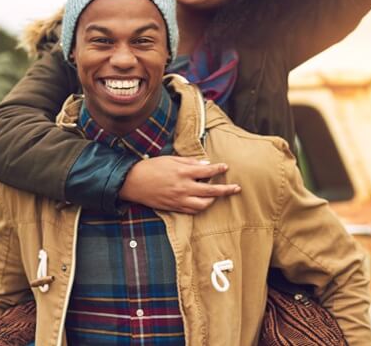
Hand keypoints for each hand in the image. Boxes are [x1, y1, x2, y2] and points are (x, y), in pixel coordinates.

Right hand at [119, 156, 241, 213]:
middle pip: (211, 191)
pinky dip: (201, 207)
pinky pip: (192, 210)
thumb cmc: (151, 167)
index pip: (207, 172)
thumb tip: (206, 164)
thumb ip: (189, 162)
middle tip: (237, 188)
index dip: (218, 169)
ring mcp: (179, 200)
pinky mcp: (174, 207)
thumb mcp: (170, 159)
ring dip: (213, 200)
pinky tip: (204, 203)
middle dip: (226, 190)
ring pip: (203, 204)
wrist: (133, 182)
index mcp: (183, 172)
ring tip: (217, 195)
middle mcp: (183, 187)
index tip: (225, 167)